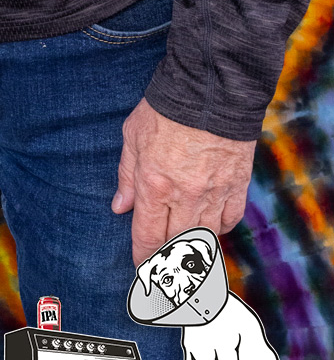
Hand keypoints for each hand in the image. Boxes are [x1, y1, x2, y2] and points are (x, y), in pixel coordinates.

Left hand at [112, 97, 254, 264]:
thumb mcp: (132, 136)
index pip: (148, 236)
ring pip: (205, 237)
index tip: (142, 268)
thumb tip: (120, 207)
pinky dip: (219, 227)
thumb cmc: (165, 109)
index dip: (144, 257)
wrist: (210, 90)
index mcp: (155, 185)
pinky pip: (230, 220)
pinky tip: (211, 226)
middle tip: (163, 269)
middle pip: (176, 244)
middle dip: (167, 261)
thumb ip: (126, 176)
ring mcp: (215, 193)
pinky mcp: (238, 186)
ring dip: (194, 248)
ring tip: (186, 254)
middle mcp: (186, 196)